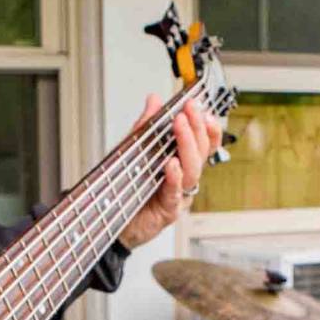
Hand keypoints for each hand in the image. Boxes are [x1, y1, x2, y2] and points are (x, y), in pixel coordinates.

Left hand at [117, 93, 224, 249]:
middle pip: (201, 152)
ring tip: (179, 126)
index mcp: (181, 162)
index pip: (204, 143)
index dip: (208, 127)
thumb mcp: (133, 149)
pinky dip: (174, 178)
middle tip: (187, 110)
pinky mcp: (168, 210)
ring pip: (193, 170)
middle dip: (196, 128)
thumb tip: (154, 100)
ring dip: (187, 146)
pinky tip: (171, 164)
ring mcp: (178, 194)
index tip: (202, 109)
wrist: (110, 220)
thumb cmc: (127, 187)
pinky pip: (175, 193)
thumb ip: (146, 127)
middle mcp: (184, 178)